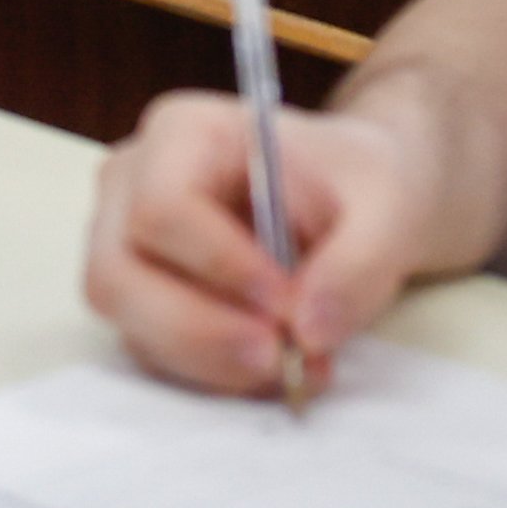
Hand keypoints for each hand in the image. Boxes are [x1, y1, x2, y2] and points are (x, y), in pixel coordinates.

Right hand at [83, 91, 437, 398]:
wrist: (355, 205)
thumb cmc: (358, 187)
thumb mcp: (388, 209)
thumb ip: (358, 264)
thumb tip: (308, 330)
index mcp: (183, 133)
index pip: (162, 207)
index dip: (218, 266)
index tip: (289, 306)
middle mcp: (132, 185)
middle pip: (118, 274)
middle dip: (199, 332)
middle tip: (280, 359)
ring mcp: (126, 245)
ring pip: (130, 324)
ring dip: (210, 362)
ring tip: (293, 368)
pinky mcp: (141, 299)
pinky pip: (153, 351)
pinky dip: (213, 374)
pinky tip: (275, 369)